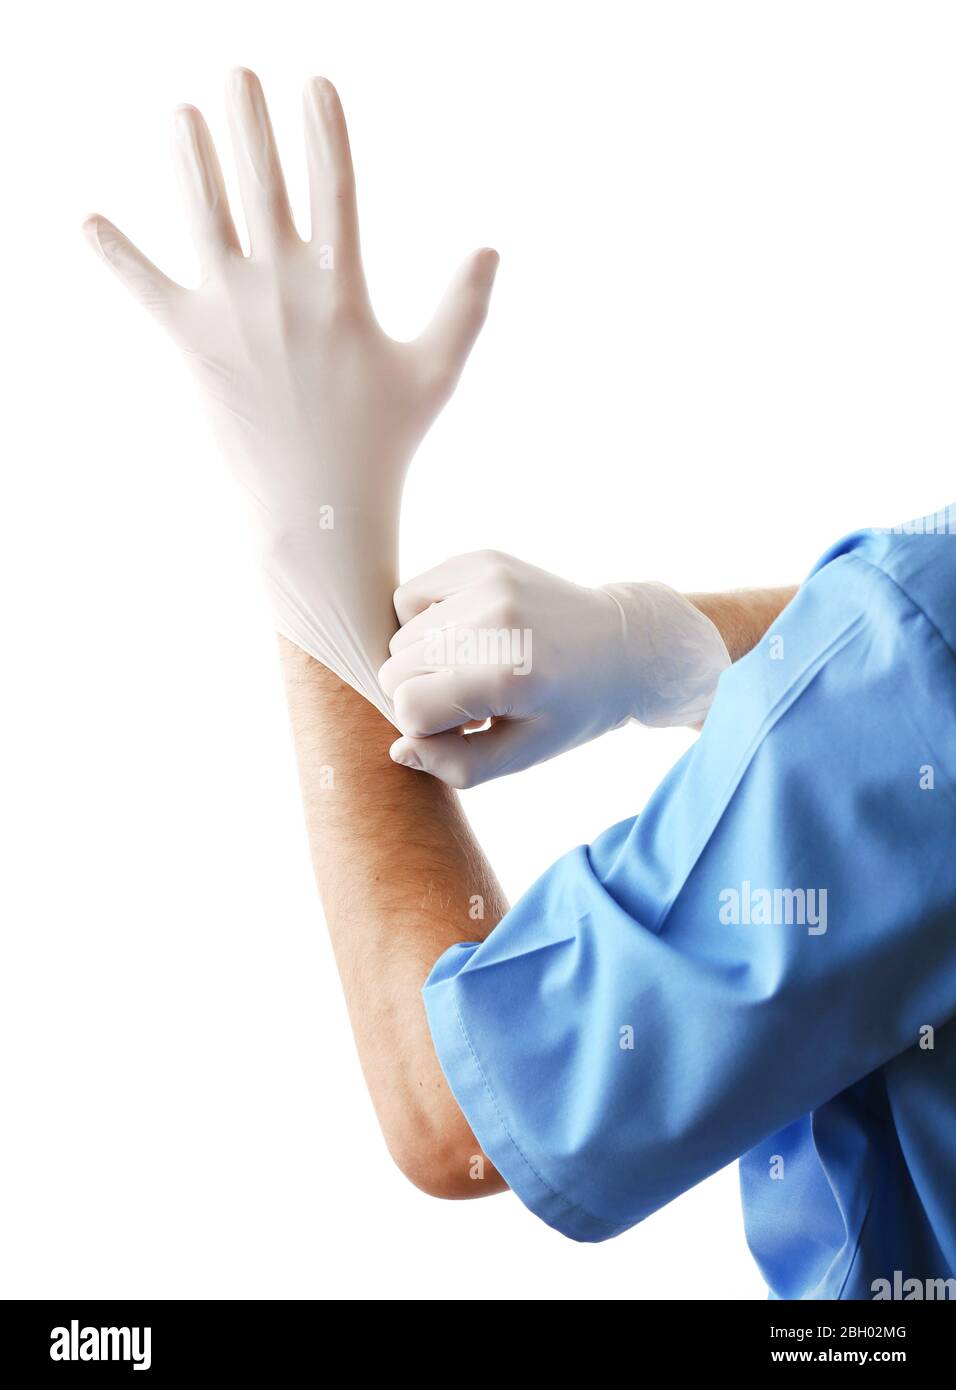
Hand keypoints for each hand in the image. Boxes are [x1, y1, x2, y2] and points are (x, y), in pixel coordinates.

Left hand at [84, 69, 497, 715]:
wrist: (319, 512)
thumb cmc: (383, 445)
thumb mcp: (434, 375)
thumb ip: (464, 309)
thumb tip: (490, 249)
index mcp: (341, 289)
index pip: (334, 185)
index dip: (324, 129)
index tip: (314, 82)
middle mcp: (283, 289)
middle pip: (262, 182)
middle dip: (249, 122)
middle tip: (237, 76)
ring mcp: (233, 314)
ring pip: (204, 215)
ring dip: (190, 159)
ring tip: (180, 115)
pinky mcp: (192, 346)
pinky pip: (146, 289)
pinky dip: (116, 255)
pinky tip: (87, 222)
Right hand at [378, 551, 730, 786]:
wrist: (623, 644)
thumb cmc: (571, 709)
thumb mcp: (524, 755)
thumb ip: (456, 766)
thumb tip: (400, 748)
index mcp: (510, 676)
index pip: (408, 706)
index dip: (425, 727)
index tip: (464, 726)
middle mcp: (497, 620)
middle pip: (397, 669)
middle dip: (423, 692)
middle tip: (473, 697)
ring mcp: (489, 583)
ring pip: (399, 635)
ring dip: (424, 659)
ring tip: (473, 667)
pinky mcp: (482, 560)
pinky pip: (409, 596)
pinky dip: (424, 620)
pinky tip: (465, 634)